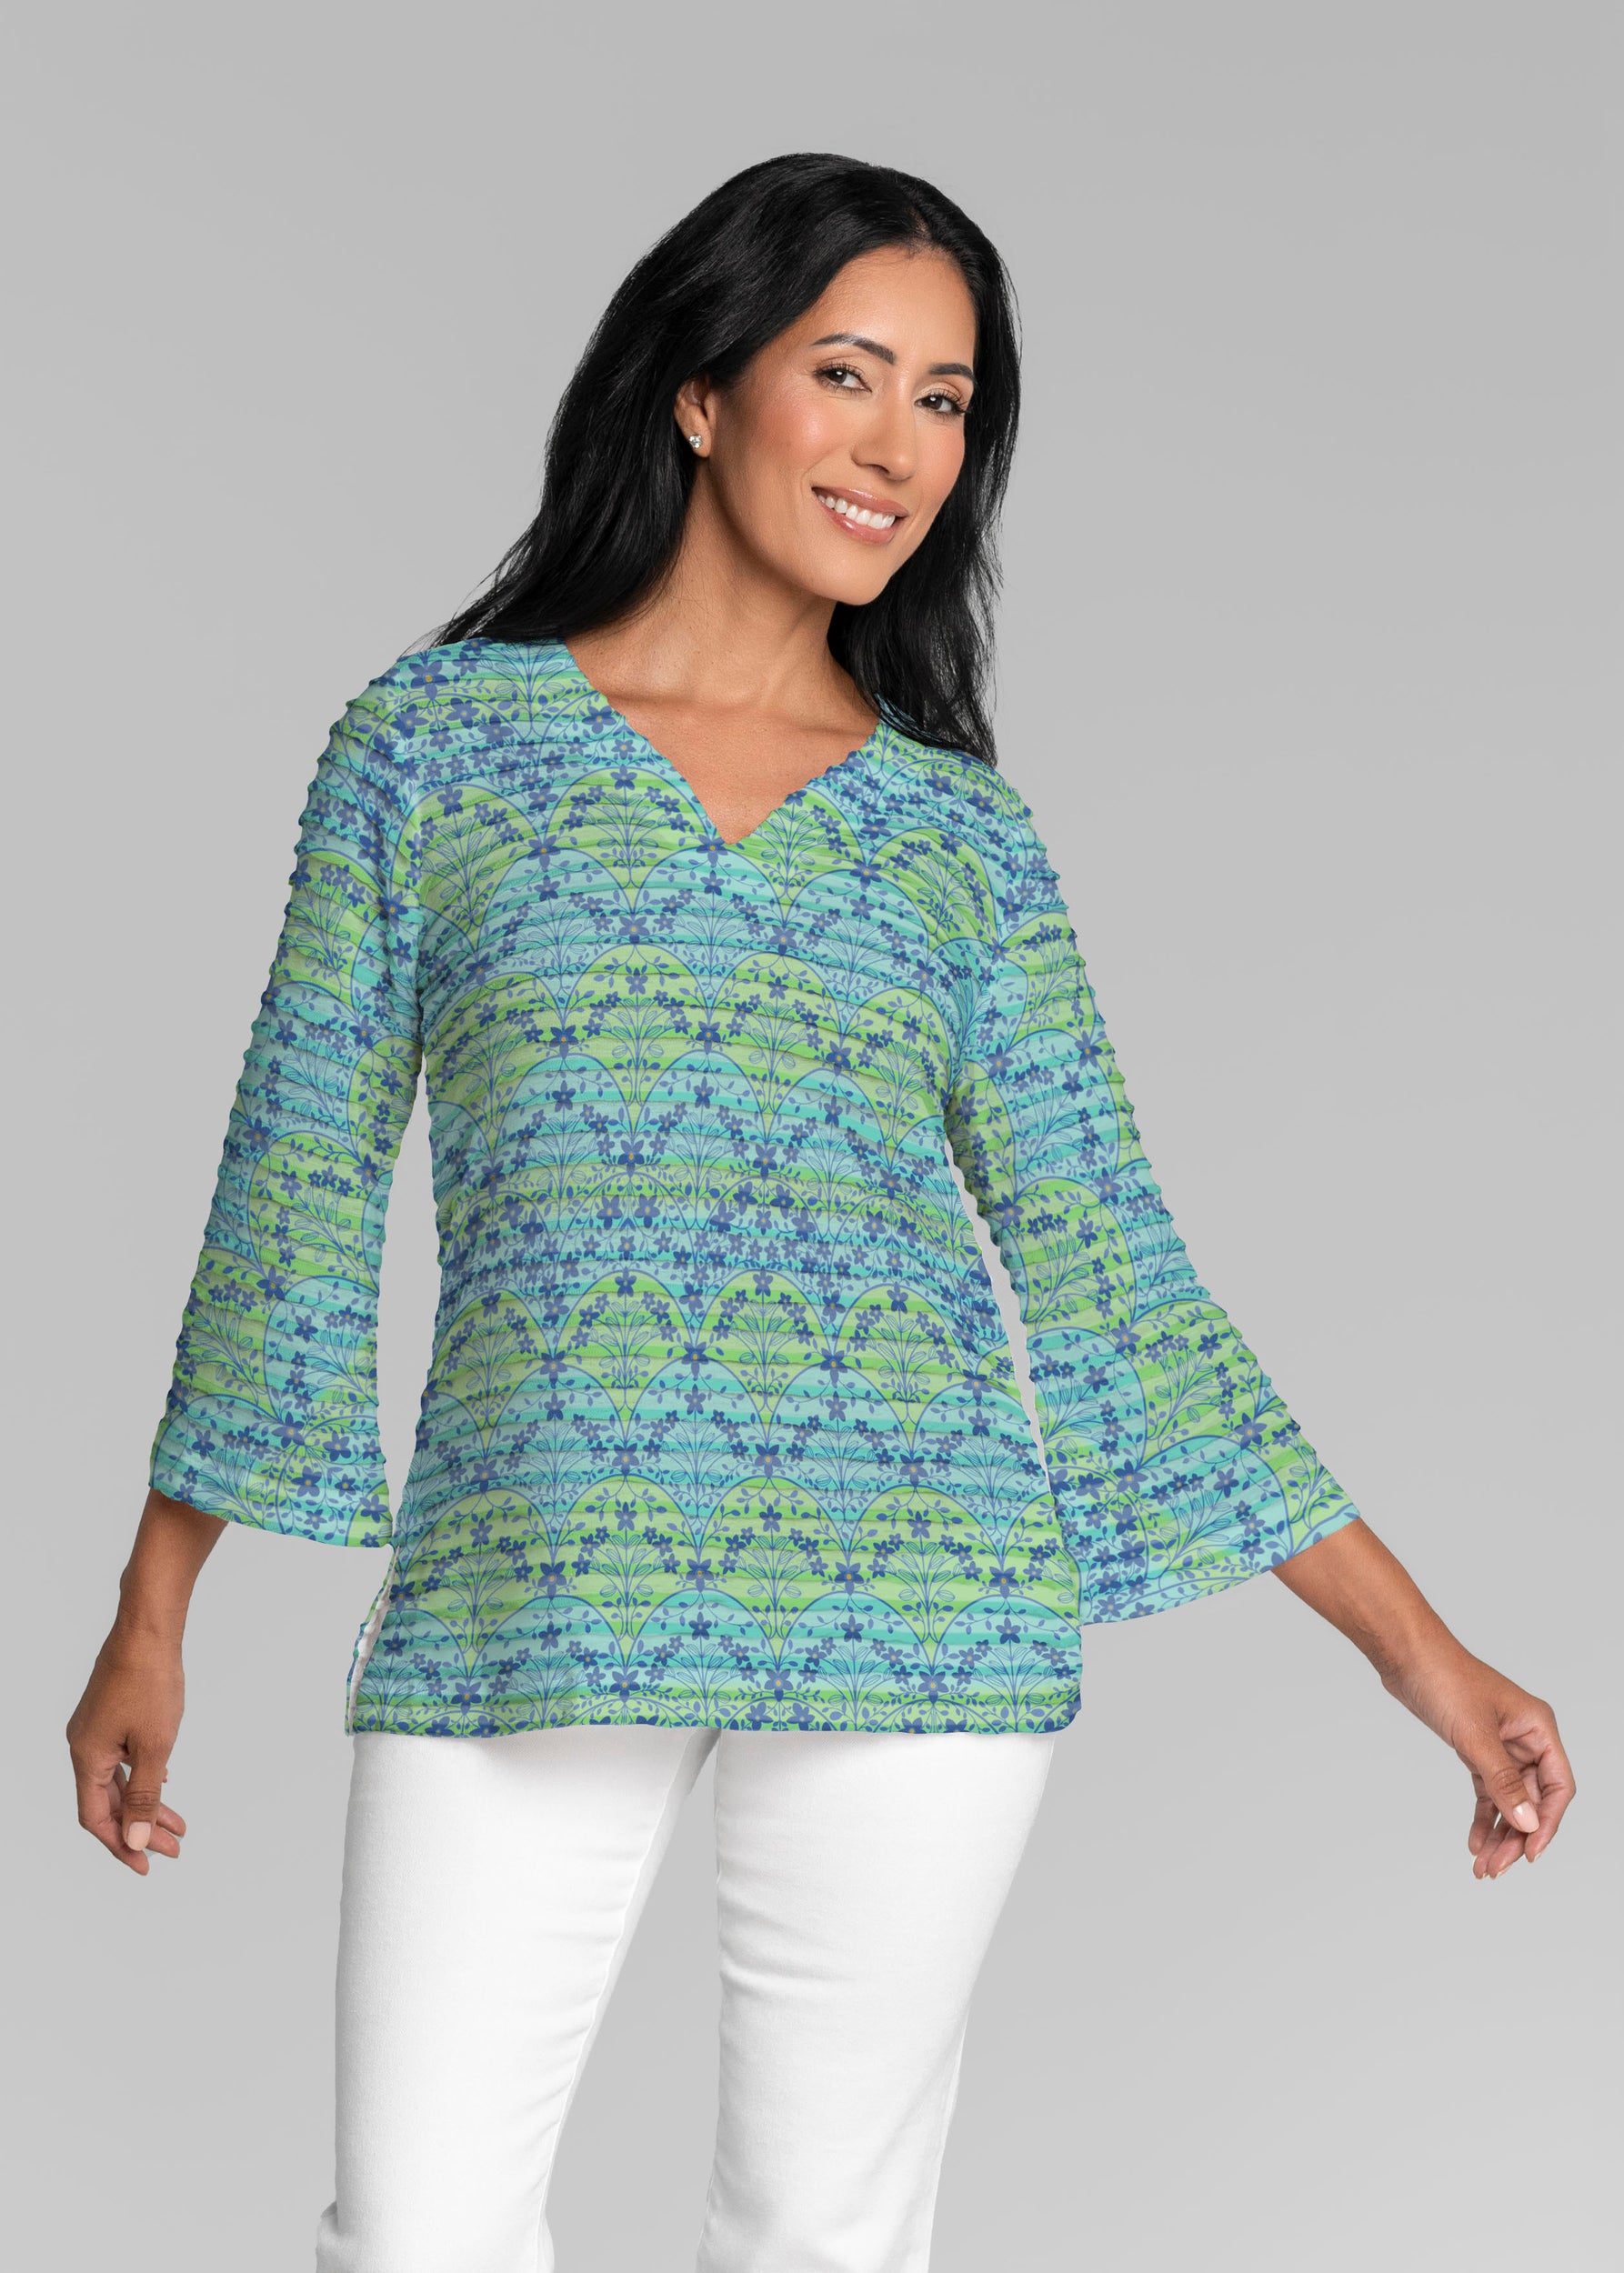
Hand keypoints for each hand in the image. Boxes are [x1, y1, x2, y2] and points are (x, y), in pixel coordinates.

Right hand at [66, 1627, 188, 1875]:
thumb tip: (135, 1839)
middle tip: (175, 1848)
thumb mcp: (155, 1746)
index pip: (97, 1818)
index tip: (147, 1866)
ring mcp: (96, 1729)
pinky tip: (163, 1784)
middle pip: (110, 1802)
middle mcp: (84, 1746)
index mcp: (87, 1758)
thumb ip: (144, 1796)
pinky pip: (121, 1759)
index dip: (120, 1845)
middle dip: (142, 1828)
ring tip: (178, 1826)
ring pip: (119, 1780)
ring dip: (147, 1804)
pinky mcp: (110, 1714)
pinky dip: (143, 1777)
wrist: (149, 1628)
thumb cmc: (150, 1682)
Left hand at [1379, 1639, 1575, 1880]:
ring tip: (1484, 1866)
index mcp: (1538, 1728)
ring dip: (1499, 1833)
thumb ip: (1503, 1782)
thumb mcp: (1475, 1736)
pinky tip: (1475, 1842)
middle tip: (1497, 1869)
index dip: (1547, 1823)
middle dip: (1516, 1837)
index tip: (1530, 1854)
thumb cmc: (1444, 1679)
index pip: (1558, 1787)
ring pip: (1509, 1799)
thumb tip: (1527, 1823)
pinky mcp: (1476, 1748)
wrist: (1405, 1655)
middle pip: (1532, 1800)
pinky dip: (1483, 1816)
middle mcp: (1525, 1738)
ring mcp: (1501, 1745)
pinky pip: (1487, 1790)